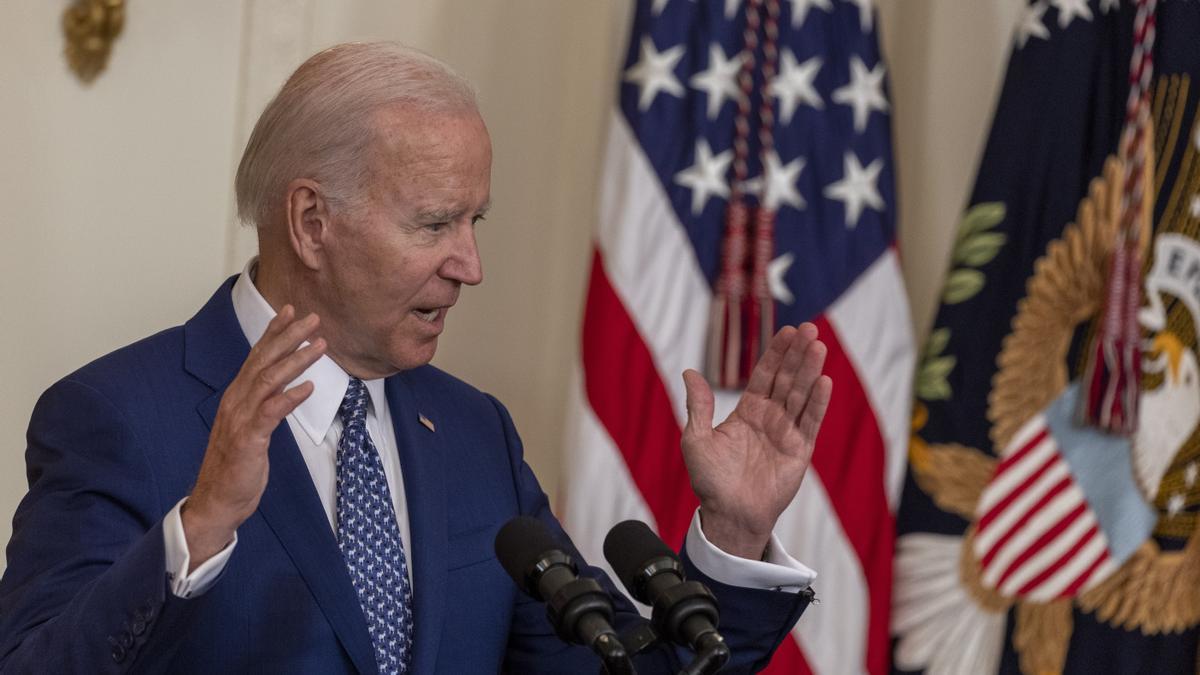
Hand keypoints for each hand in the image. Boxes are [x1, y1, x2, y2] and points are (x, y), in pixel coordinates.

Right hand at [181, 305, 324, 570]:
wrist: (216, 502)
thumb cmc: (236, 467)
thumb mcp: (250, 428)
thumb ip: (262, 405)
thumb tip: (284, 387)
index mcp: (236, 397)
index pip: (256, 356)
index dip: (273, 332)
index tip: (291, 311)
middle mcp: (235, 402)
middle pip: (263, 361)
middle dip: (289, 336)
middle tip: (313, 319)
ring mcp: (240, 420)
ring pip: (268, 380)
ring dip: (295, 360)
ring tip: (319, 345)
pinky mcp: (248, 440)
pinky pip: (270, 413)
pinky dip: (289, 398)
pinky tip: (308, 387)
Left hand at [681, 323, 830, 558]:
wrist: (729, 514)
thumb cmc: (710, 480)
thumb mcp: (696, 439)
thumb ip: (698, 406)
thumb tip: (689, 372)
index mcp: (747, 412)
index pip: (764, 375)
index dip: (775, 353)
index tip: (786, 330)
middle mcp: (770, 418)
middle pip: (787, 379)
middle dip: (798, 354)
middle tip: (809, 328)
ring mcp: (787, 432)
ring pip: (801, 395)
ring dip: (810, 370)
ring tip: (818, 345)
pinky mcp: (800, 450)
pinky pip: (811, 421)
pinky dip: (818, 402)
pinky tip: (825, 381)